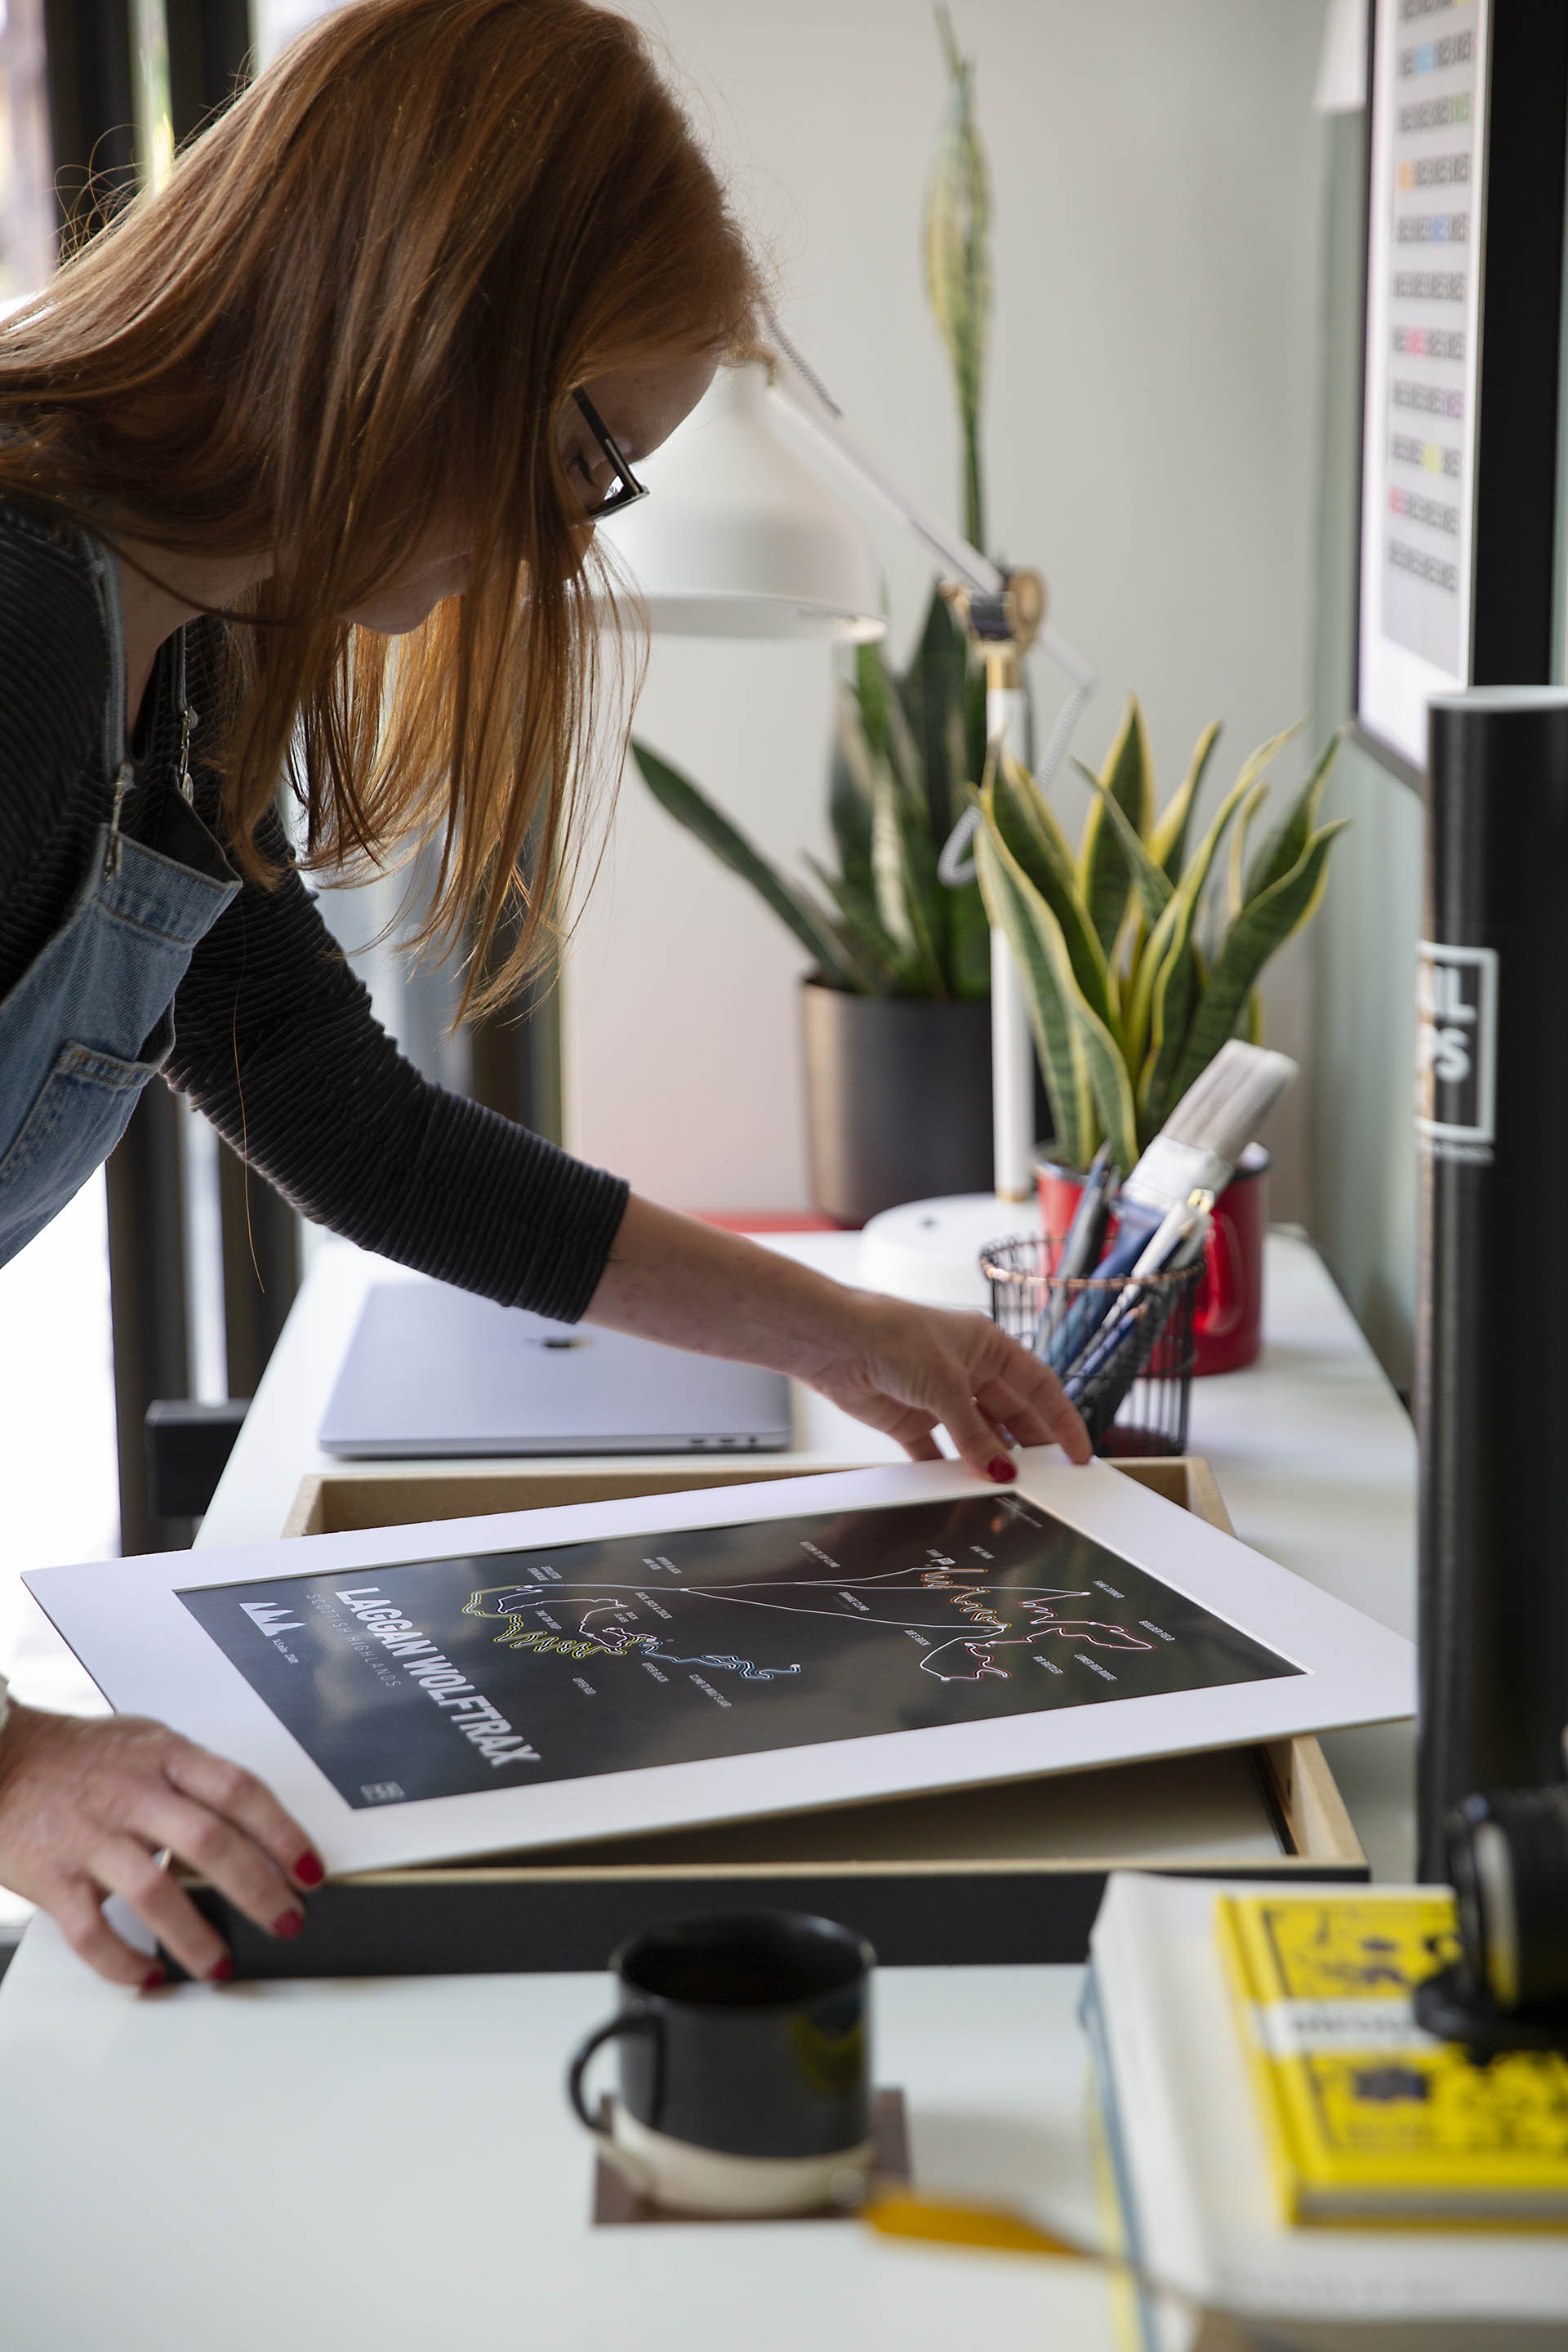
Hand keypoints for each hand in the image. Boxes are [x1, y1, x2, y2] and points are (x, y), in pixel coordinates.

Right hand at [0, 1703, 323, 1987]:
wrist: (0, 1757)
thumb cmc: (79, 1756)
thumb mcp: (147, 1743)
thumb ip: (196, 1778)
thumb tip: (256, 1821)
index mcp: (166, 1757)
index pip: (239, 1791)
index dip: (282, 1832)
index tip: (310, 1870)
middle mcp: (133, 1795)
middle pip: (209, 1842)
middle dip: (258, 1889)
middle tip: (287, 1922)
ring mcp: (92, 1838)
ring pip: (155, 1892)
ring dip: (196, 1936)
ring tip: (223, 1964)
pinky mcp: (52, 1879)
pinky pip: (92, 1931)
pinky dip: (123, 1962)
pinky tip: (150, 1974)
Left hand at [792, 1289, 1091, 1477]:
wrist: (835, 1342)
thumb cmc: (893, 1336)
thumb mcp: (946, 1386)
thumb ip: (976, 1434)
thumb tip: (1002, 1471)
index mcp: (989, 1346)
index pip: (1039, 1386)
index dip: (1062, 1419)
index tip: (1078, 1453)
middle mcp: (968, 1370)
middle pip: (1012, 1415)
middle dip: (1030, 1447)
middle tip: (1048, 1481)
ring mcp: (940, 1396)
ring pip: (978, 1437)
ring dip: (991, 1462)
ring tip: (1008, 1492)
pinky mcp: (911, 1419)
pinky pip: (939, 1452)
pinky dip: (950, 1470)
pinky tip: (963, 1490)